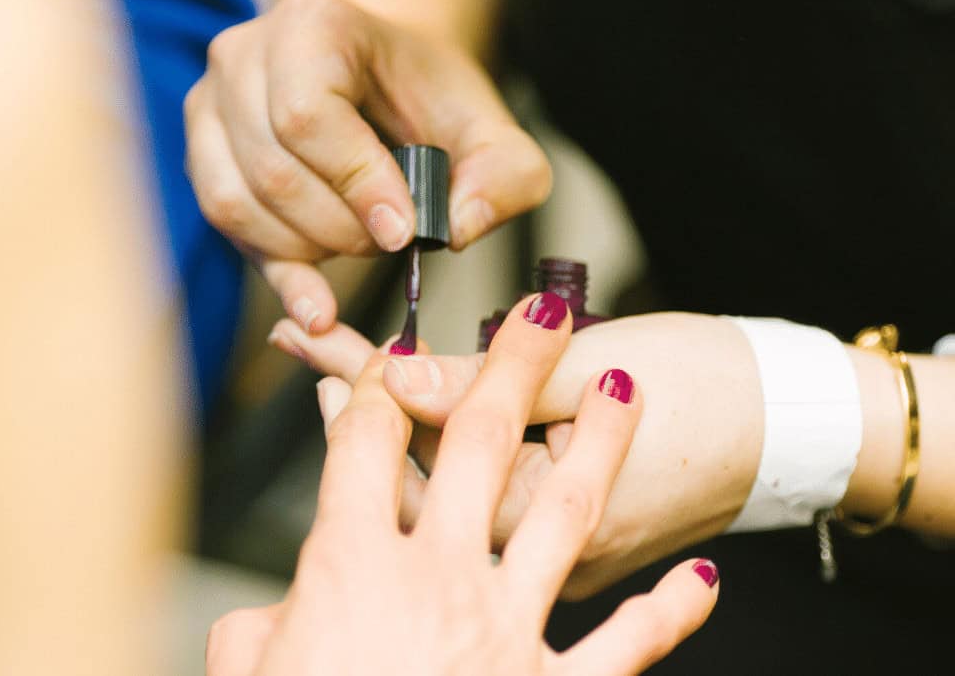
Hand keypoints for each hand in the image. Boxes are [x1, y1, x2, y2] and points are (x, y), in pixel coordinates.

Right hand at [185, 0, 550, 333]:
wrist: (385, 84)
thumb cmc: (429, 101)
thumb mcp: (492, 132)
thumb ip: (505, 178)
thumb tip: (457, 229)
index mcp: (313, 27)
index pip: (309, 116)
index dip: (356, 184)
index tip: (401, 229)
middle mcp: (245, 56)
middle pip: (273, 170)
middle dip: (339, 228)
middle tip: (390, 242)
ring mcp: (211, 104)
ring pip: (237, 203)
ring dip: (306, 250)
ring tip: (359, 244)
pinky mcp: (202, 153)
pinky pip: (224, 224)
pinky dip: (276, 268)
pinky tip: (317, 300)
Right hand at [206, 296, 719, 675]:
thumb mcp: (247, 675)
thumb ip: (257, 633)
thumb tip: (270, 618)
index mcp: (348, 567)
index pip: (360, 446)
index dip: (373, 388)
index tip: (393, 357)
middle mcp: (435, 579)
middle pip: (475, 444)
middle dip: (510, 368)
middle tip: (546, 314)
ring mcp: (505, 633)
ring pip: (562, 512)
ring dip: (599, 446)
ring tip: (625, 389)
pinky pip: (625, 647)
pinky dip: (669, 613)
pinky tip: (707, 579)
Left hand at [267, 311, 763, 597]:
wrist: (795, 430)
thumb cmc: (715, 394)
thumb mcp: (599, 370)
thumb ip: (493, 384)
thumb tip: (399, 377)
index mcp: (543, 517)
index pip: (424, 445)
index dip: (363, 381)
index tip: (314, 336)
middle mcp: (540, 556)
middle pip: (422, 473)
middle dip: (362, 402)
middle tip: (308, 344)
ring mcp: (555, 562)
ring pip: (454, 492)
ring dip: (403, 428)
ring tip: (348, 374)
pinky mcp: (570, 550)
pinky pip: (492, 503)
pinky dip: (458, 454)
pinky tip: (427, 416)